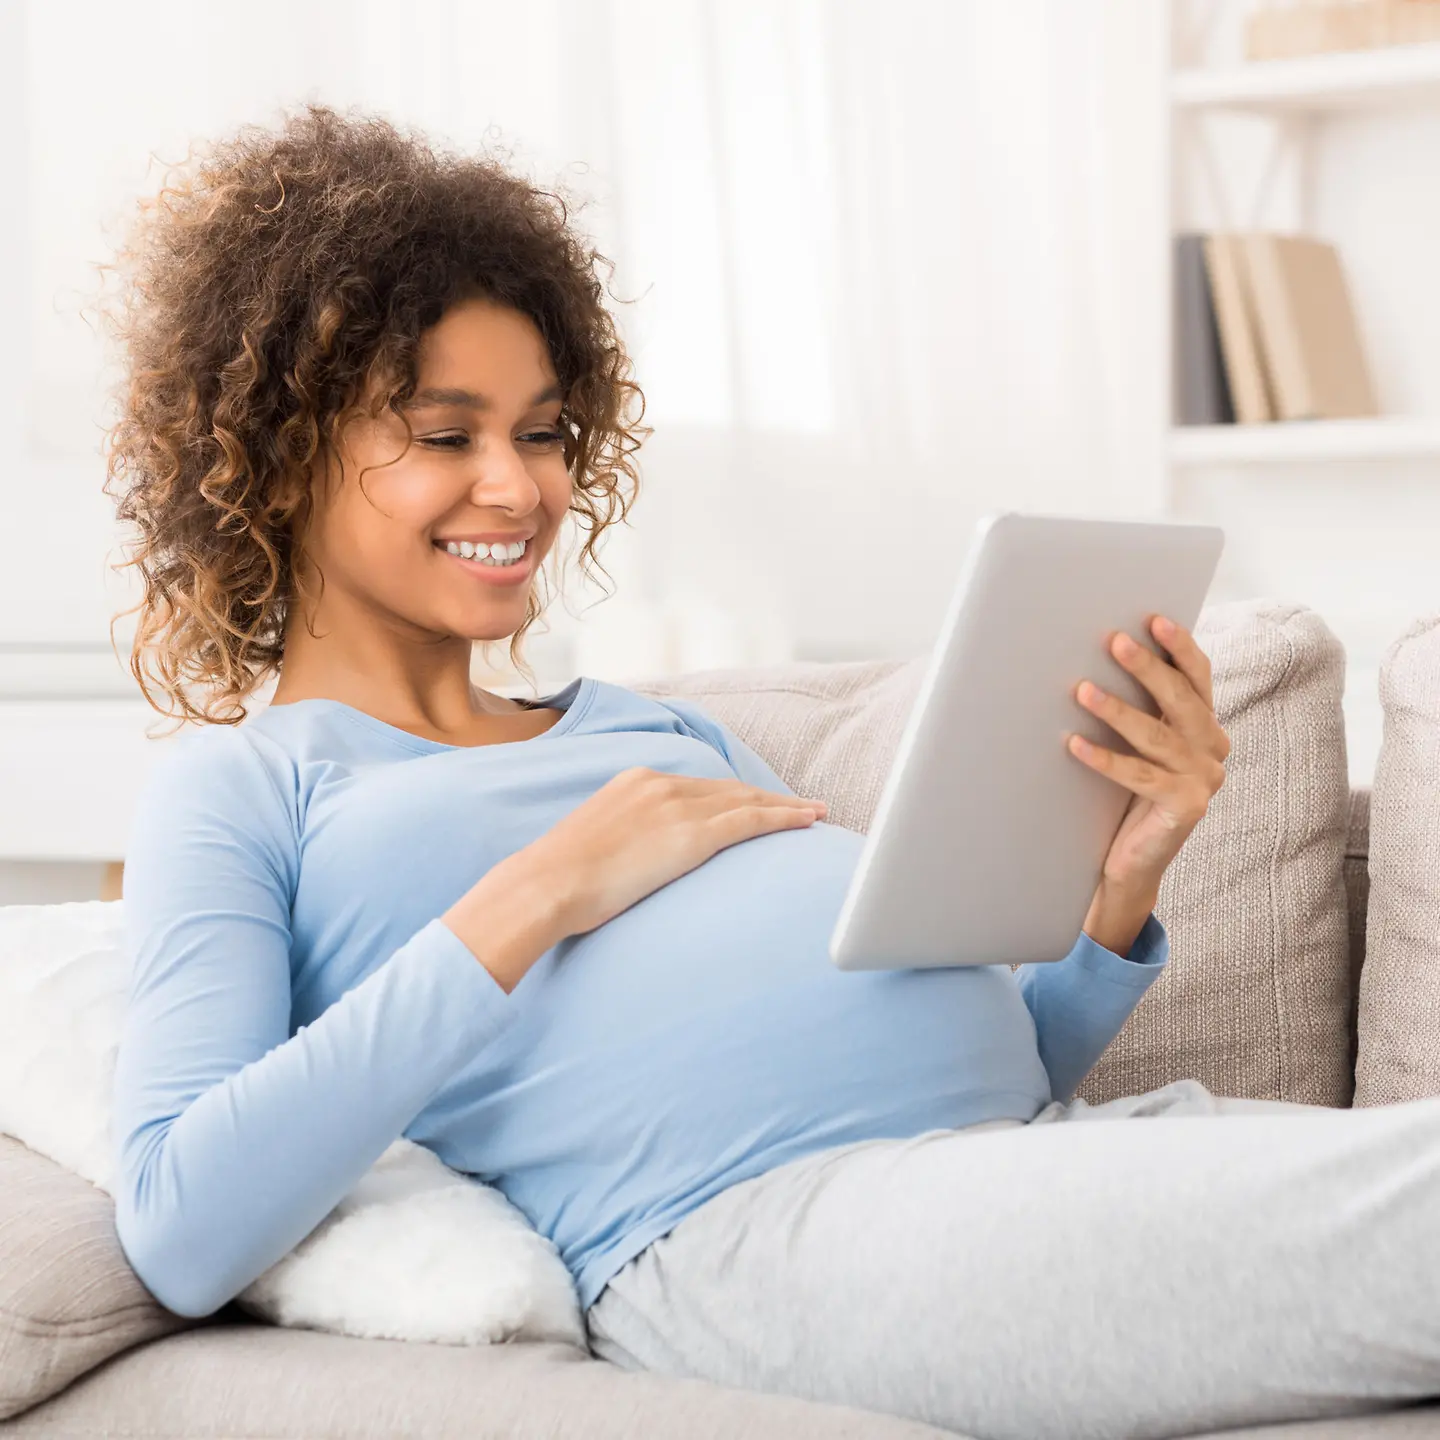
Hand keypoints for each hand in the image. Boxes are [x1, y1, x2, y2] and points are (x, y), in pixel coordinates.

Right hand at [526, 768, 826, 940]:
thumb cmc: (560, 880)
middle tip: (801, 806)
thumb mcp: (593, 846)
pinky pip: (750, 820)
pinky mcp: (690, 835)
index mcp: (635, 782)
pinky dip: (783, 818)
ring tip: (815, 813)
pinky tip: (807, 821)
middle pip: (729, 789)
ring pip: (746, 801)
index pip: (699, 787)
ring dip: (785, 807)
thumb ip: (622, 842)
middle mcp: (660, 784)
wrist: (546, 884)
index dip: (734, 795)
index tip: (758, 803)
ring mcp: (677, 807)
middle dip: (767, 797)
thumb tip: (632, 863)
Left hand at [1067, 616, 1228, 955]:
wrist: (1132, 862)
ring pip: (1158, 737)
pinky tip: (1074, 745)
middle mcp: (1215, 751)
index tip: (1154, 619)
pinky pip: (1140, 776)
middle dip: (1147, 668)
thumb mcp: (1140, 746)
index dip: (1180, 648)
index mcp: (1206, 728)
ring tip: (1081, 690)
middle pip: (1181, 701)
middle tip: (1114, 641)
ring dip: (1117, 710)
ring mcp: (1205, 781)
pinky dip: (1105, 759)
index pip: (1198, 679)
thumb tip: (1104, 654)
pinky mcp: (1187, 808)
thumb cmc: (1129, 796)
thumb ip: (1141, 710)